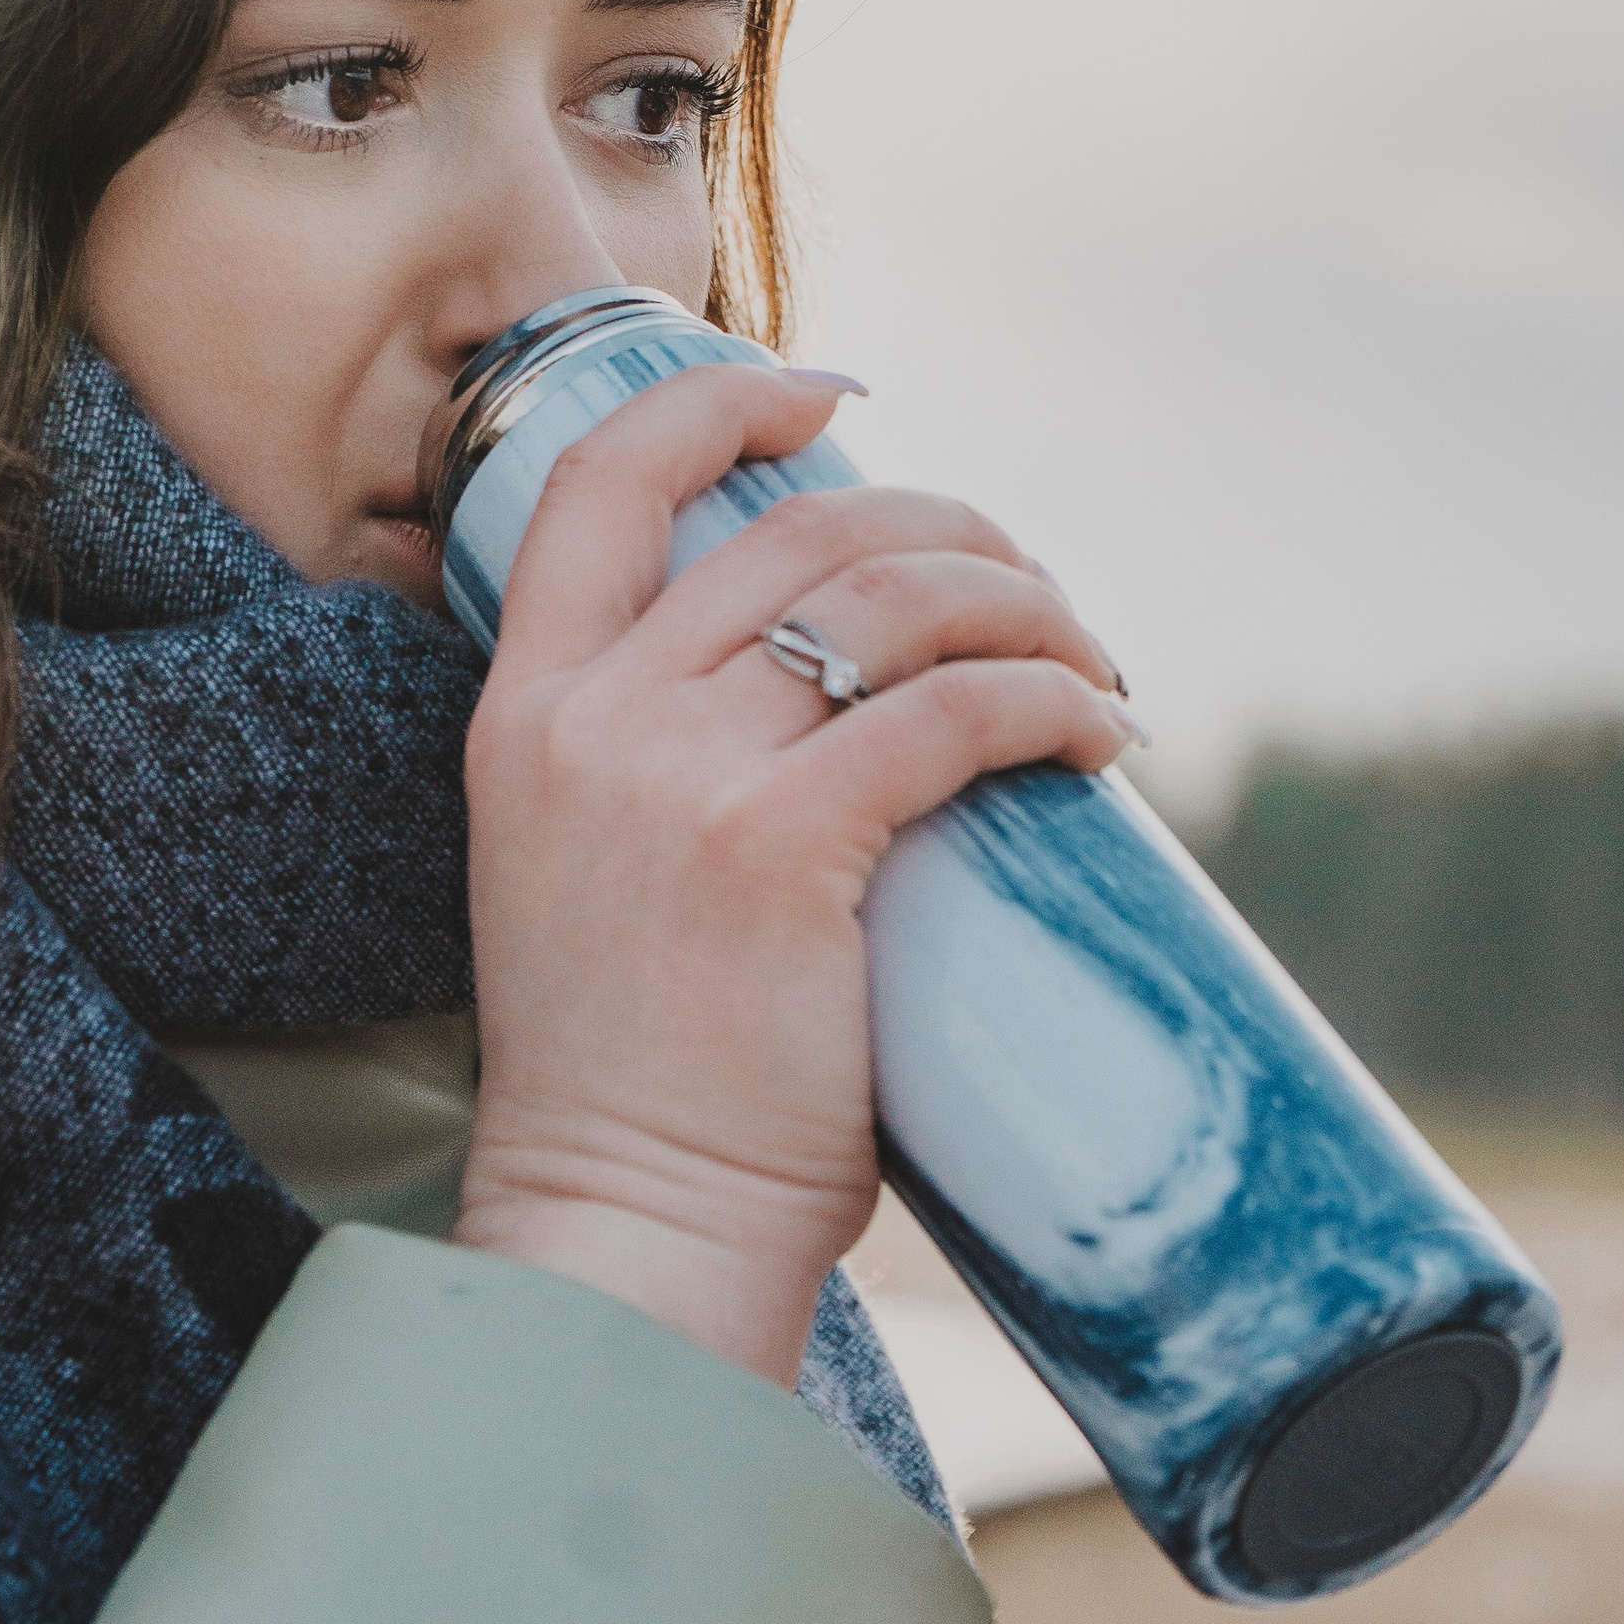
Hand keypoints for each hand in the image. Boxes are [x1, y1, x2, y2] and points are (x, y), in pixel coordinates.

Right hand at [455, 364, 1141, 1387]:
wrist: (622, 1228)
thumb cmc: (636, 1083)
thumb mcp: (590, 875)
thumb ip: (666, 771)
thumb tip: (841, 704)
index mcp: (523, 711)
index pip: (604, 480)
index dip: (724, 401)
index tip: (828, 395)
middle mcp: (589, 720)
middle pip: (796, 524)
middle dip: (950, 528)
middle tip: (1034, 591)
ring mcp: (675, 778)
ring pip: (890, 599)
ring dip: (1026, 606)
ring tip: (1091, 667)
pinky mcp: (775, 849)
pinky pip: (954, 713)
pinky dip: (1053, 699)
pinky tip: (1101, 734)